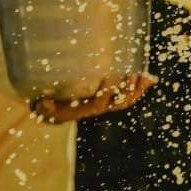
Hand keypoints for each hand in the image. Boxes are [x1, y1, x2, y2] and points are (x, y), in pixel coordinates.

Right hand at [31, 74, 155, 123]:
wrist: (63, 114)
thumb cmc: (56, 108)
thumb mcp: (49, 108)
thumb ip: (46, 106)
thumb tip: (43, 103)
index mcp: (88, 109)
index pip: (99, 103)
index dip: (104, 93)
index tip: (107, 79)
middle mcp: (102, 108)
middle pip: (120, 102)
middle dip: (129, 90)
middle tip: (135, 75)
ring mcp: (110, 104)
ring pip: (128, 99)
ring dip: (139, 88)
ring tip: (148, 76)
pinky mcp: (115, 99)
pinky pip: (130, 95)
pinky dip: (140, 87)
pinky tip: (148, 78)